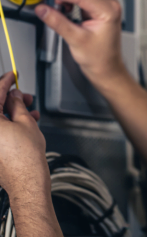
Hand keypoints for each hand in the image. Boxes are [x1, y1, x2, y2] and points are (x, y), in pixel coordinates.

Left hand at [0, 72, 46, 195]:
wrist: (26, 181)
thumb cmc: (25, 157)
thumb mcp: (26, 122)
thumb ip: (18, 105)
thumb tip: (14, 96)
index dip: (5, 82)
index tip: (11, 76)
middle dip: (11, 99)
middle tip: (24, 97)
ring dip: (12, 112)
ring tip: (30, 111)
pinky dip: (9, 123)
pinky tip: (26, 122)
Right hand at [35, 0, 125, 84]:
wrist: (107, 68)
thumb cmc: (100, 58)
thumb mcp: (76, 40)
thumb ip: (58, 22)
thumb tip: (43, 9)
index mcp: (108, 10)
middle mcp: (110, 4)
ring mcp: (106, 4)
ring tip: (60, 5)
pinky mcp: (100, 7)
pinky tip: (66, 7)